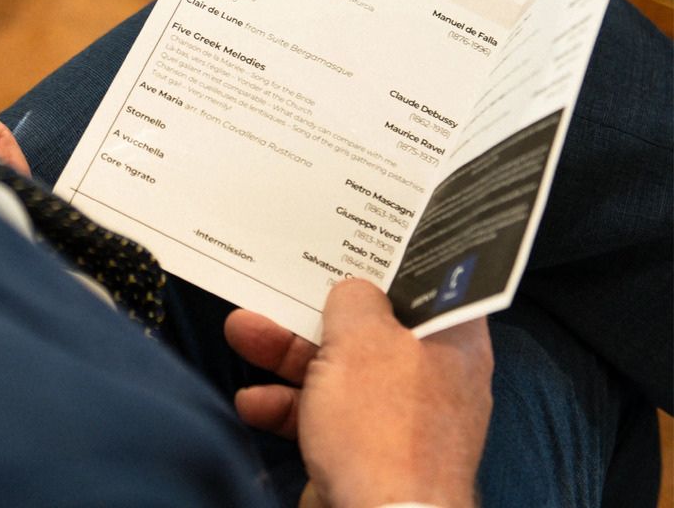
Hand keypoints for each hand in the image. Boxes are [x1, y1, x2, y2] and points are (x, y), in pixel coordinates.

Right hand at [225, 279, 491, 507]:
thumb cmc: (382, 420)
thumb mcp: (362, 335)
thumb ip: (353, 297)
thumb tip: (352, 292)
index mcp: (453, 339)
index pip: (425, 284)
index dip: (388, 258)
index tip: (353, 236)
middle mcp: (432, 375)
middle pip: (367, 325)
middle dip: (311, 310)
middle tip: (273, 282)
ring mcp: (396, 418)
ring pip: (336, 370)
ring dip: (285, 353)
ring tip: (239, 331)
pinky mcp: (364, 454)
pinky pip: (323, 415)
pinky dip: (288, 407)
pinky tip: (252, 403)